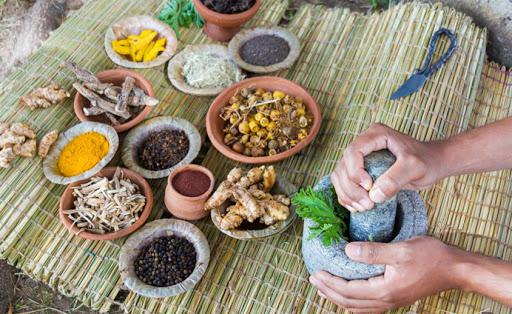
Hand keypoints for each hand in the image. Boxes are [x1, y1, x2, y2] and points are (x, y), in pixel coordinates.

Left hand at [309, 237, 461, 312]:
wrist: (455, 269)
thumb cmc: (430, 257)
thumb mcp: (400, 250)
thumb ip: (373, 252)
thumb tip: (347, 251)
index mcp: (384, 290)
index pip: (348, 290)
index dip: (330, 283)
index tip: (316, 272)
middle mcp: (386, 300)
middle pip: (349, 301)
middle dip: (330, 291)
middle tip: (313, 279)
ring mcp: (391, 301)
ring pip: (358, 306)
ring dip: (339, 297)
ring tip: (325, 288)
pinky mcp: (396, 297)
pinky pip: (369, 306)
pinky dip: (354, 302)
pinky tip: (350, 296)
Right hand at [331, 123, 444, 211]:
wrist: (432, 163)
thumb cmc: (426, 161)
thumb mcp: (415, 168)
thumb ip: (395, 179)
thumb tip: (374, 195)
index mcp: (375, 135)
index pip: (353, 152)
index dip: (356, 172)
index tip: (369, 187)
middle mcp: (363, 143)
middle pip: (343, 166)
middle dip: (351, 188)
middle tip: (367, 204)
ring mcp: (360, 157)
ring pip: (340, 176)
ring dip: (347, 194)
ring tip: (364, 207)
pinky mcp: (359, 170)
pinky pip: (343, 183)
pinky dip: (347, 197)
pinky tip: (357, 207)